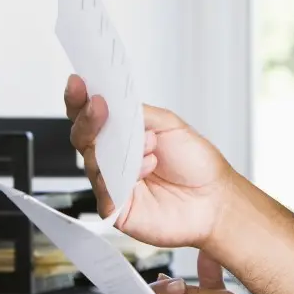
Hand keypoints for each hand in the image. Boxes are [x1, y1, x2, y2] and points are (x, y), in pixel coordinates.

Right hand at [65, 75, 239, 248]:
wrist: (216, 198)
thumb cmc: (195, 164)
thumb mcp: (168, 125)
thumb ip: (137, 113)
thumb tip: (112, 100)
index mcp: (122, 136)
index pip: (89, 116)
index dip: (78, 100)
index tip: (78, 83)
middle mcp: (112, 159)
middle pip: (82, 137)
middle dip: (89, 119)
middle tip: (99, 106)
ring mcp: (112, 184)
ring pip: (92, 163)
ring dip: (120, 149)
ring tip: (150, 143)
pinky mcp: (117, 210)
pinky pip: (105, 193)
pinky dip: (124, 177)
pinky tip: (147, 168)